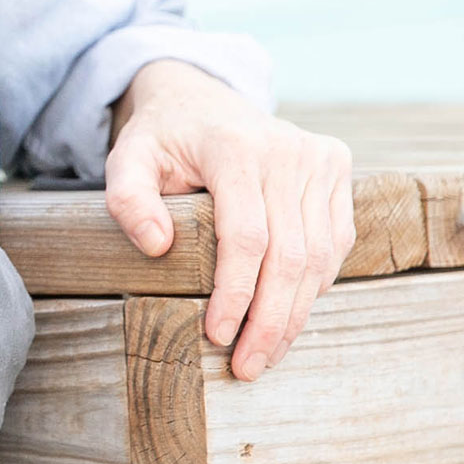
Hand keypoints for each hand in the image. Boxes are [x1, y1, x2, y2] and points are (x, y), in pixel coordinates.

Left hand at [104, 60, 354, 380]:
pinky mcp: (336, 166)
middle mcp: (287, 149)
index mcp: (235, 146)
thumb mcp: (127, 158)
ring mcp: (318, 156)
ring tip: (267, 353)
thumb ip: (127, 199)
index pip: (246, 237)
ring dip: (296, 314)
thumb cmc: (161, 138)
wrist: (198, 97)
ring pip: (319, 257)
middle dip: (270, 321)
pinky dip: (314, 285)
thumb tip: (156, 247)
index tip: (217, 336)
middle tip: (247, 366)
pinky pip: (335, 242)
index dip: (236, 294)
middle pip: (289, 256)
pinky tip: (287, 312)